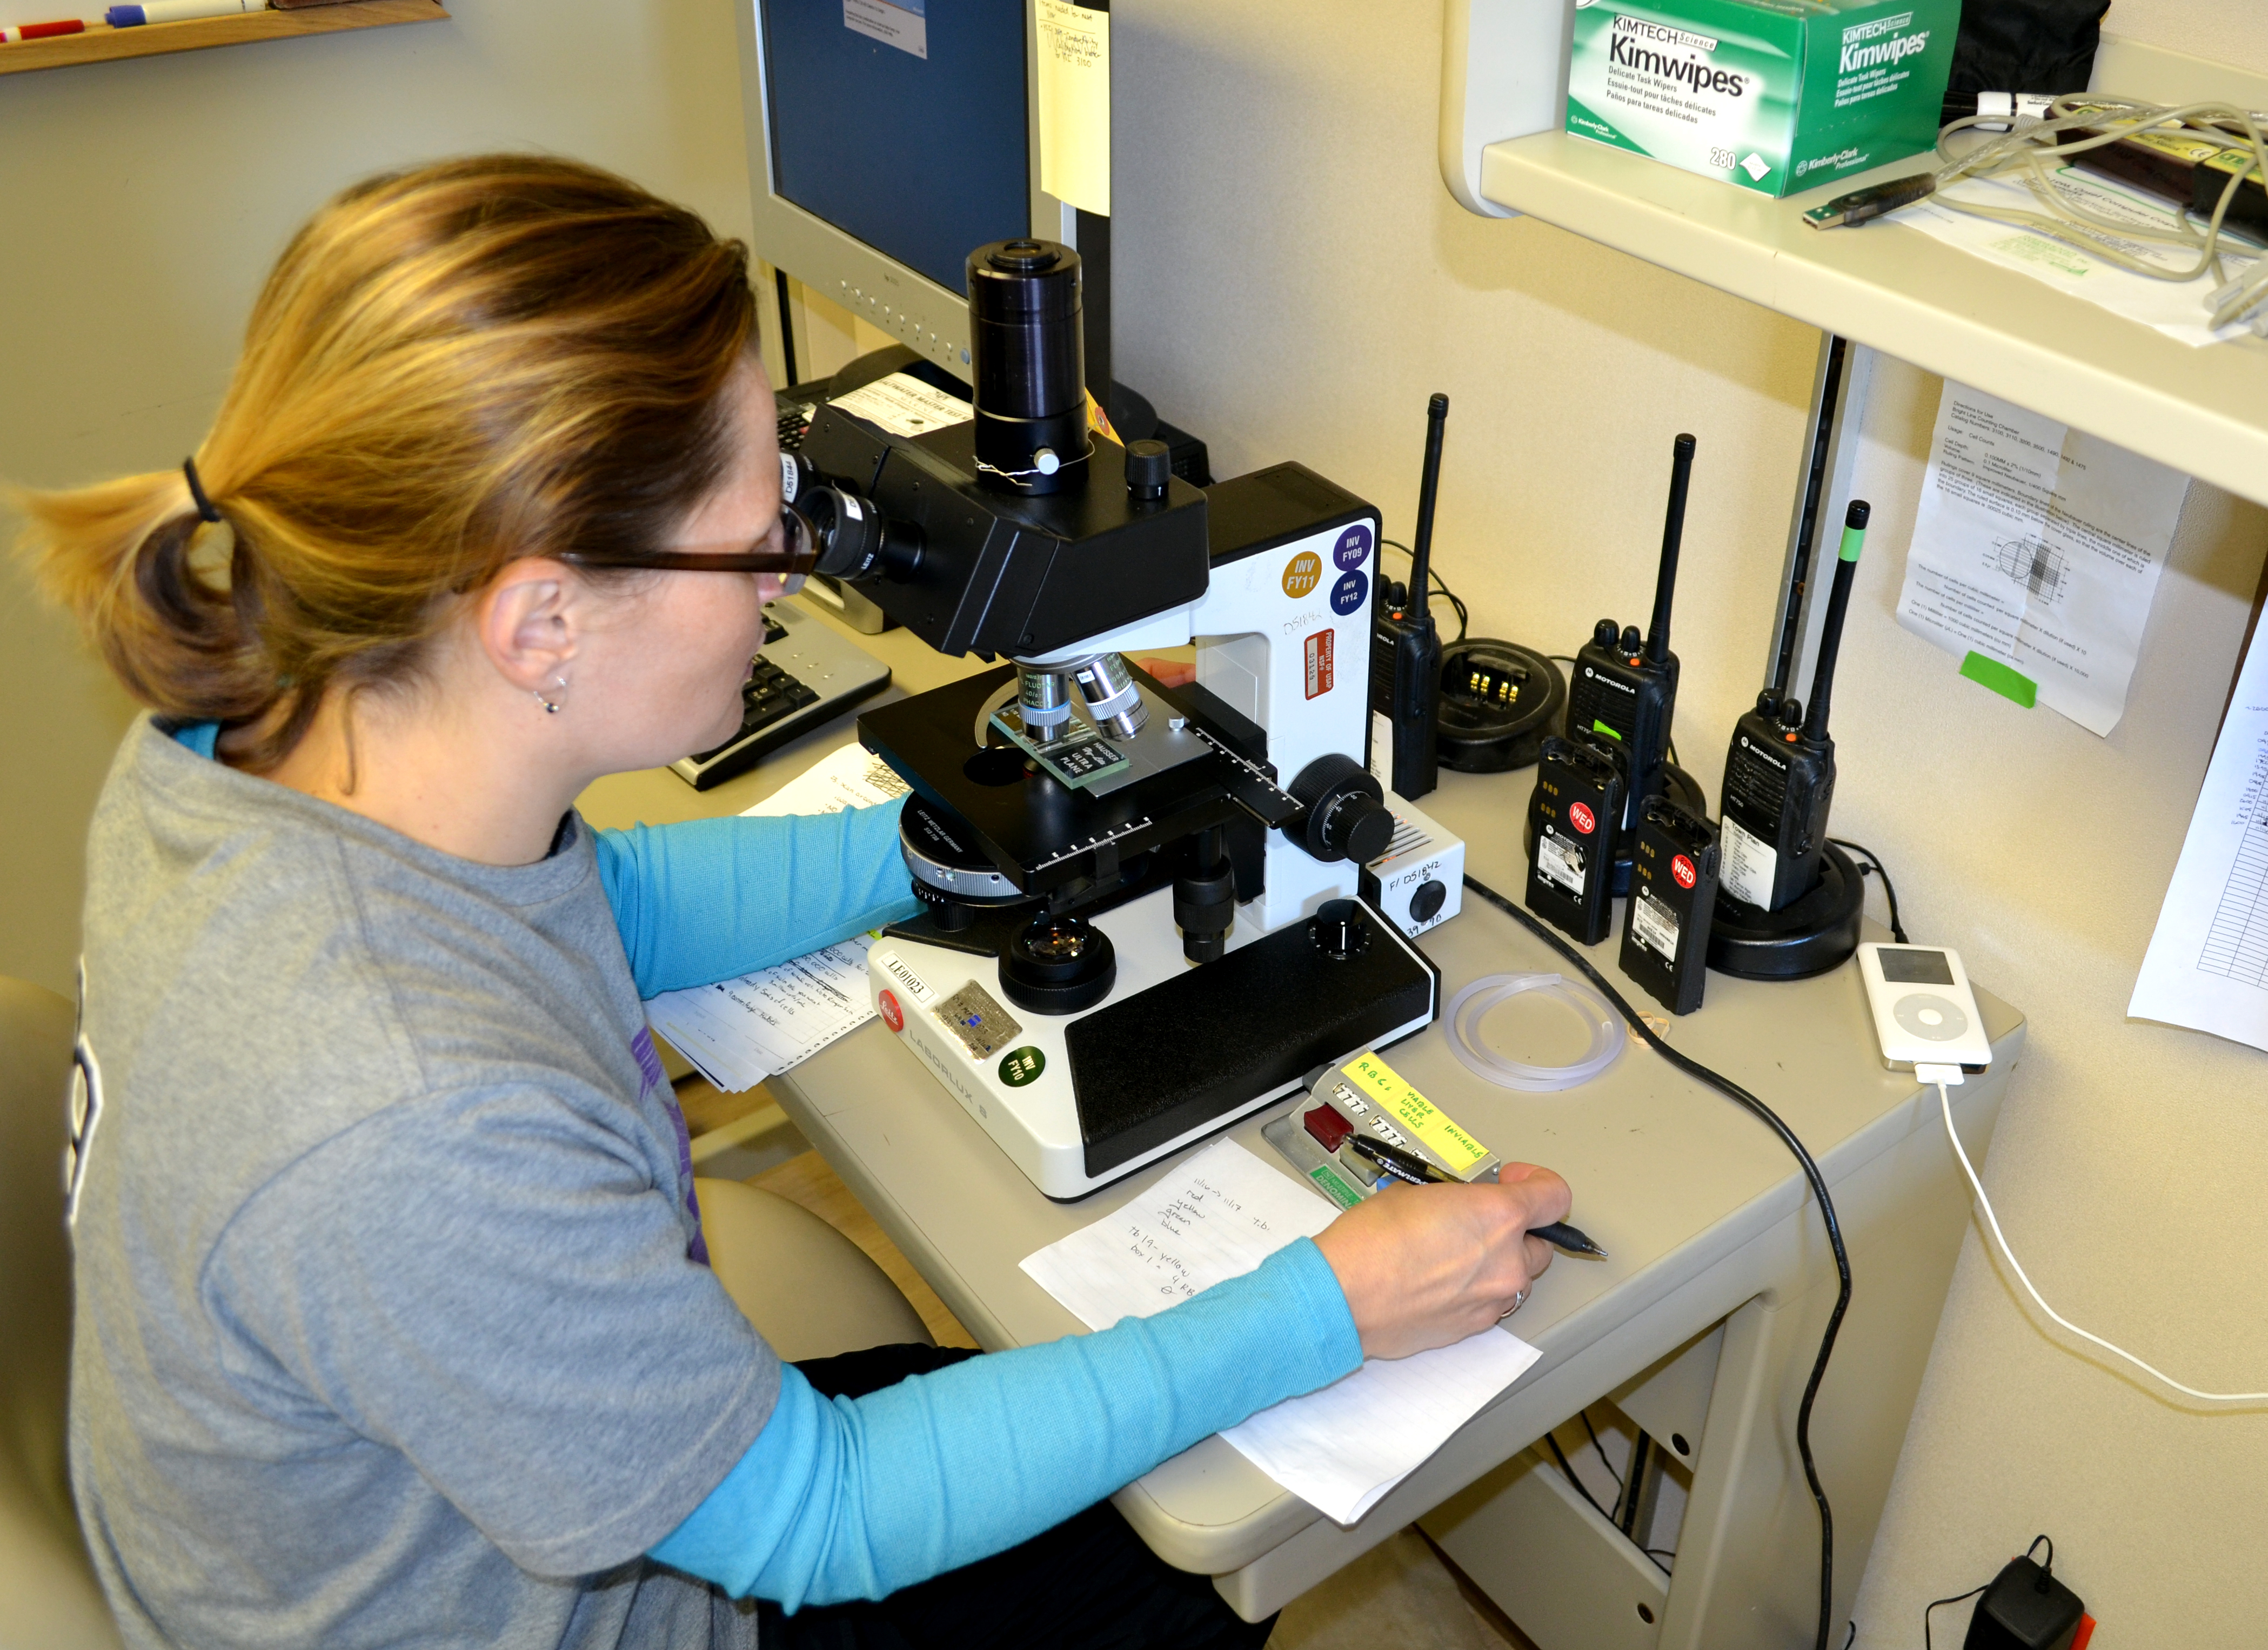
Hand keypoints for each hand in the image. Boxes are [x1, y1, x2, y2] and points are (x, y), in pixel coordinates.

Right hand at [1312, 1163, 1571, 1360]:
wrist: (1343, 1296)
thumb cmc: (1369, 1243)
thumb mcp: (1414, 1194)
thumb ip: (1454, 1201)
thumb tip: (1459, 1209)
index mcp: (1499, 1216)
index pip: (1554, 1196)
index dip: (1537, 1183)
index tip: (1517, 1182)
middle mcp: (1506, 1261)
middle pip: (1539, 1244)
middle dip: (1515, 1231)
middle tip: (1477, 1221)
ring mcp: (1492, 1299)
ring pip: (1515, 1278)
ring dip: (1495, 1263)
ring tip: (1452, 1253)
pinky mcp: (1473, 1327)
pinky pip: (1489, 1303)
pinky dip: (1474, 1291)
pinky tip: (1438, 1281)